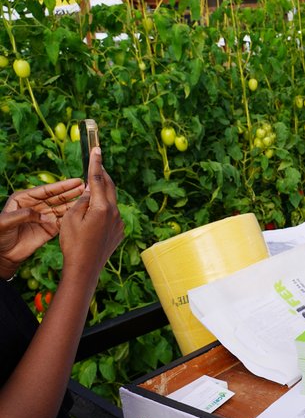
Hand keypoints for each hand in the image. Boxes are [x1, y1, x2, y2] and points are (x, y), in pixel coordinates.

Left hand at [0, 178, 84, 278]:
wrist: (3, 254)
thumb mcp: (6, 222)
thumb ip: (24, 215)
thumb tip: (44, 215)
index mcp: (24, 199)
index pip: (46, 190)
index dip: (62, 186)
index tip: (76, 181)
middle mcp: (37, 206)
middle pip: (57, 197)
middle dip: (72, 192)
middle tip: (87, 187)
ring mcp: (44, 217)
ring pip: (62, 208)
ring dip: (75, 203)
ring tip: (89, 198)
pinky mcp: (50, 229)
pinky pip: (63, 222)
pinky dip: (73, 218)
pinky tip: (83, 213)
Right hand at [58, 148, 123, 280]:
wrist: (85, 268)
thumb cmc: (73, 243)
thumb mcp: (71, 218)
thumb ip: (83, 200)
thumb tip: (92, 190)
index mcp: (102, 207)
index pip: (98, 179)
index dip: (96, 163)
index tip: (97, 149)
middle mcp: (115, 213)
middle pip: (110, 188)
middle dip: (103, 176)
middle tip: (97, 165)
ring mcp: (120, 223)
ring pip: (112, 202)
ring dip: (103, 195)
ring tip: (91, 193)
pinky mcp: (120, 232)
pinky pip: (113, 215)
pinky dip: (105, 210)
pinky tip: (95, 215)